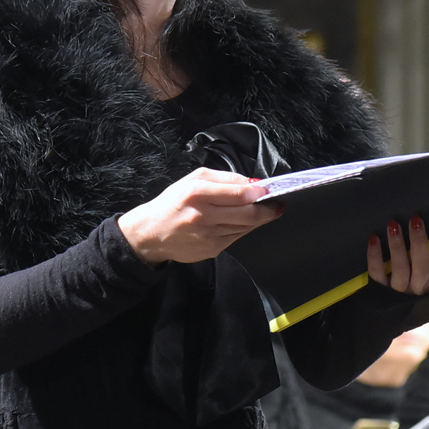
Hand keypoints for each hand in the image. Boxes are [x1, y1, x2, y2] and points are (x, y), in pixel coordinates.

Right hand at [117, 167, 281, 264]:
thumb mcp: (193, 180)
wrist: (151, 233)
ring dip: (259, 219)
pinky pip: (237, 237)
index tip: (270, 190)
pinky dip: (244, 228)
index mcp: (197, 192)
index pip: (239, 193)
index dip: (260, 193)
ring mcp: (208, 235)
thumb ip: (224, 178)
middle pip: (248, 213)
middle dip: (268, 209)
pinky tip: (244, 222)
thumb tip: (252, 183)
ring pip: (245, 226)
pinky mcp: (211, 249)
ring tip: (266, 212)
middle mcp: (203, 215)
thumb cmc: (173, 203)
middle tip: (278, 205)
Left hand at [368, 216, 428, 294]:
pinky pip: (376, 273)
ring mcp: (398, 290)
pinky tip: (373, 238)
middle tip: (416, 218)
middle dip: (419, 243)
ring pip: (399, 270)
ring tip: (393, 223)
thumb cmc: (424, 275)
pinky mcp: (378, 289)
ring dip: (396, 246)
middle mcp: (420, 288)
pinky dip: (374, 256)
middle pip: (422, 267)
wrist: (391, 307)